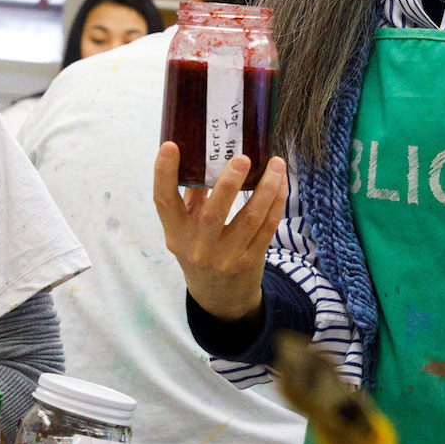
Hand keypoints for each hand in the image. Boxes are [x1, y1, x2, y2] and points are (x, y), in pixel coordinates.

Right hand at [151, 143, 288, 322]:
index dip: (163, 174)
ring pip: (249, 219)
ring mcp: (225, 257)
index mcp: (176, 234)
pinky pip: (266, 229)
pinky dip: (275, 204)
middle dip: (229, 184)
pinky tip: (281, 185)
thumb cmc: (200, 250)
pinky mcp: (250, 261)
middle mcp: (198, 247)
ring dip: (265, 189)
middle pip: (213, 214)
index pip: (164, 202)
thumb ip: (191, 198)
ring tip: (276, 165)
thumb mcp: (186, 229)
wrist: (219, 296)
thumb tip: (201, 156)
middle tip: (242, 157)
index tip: (170, 146)